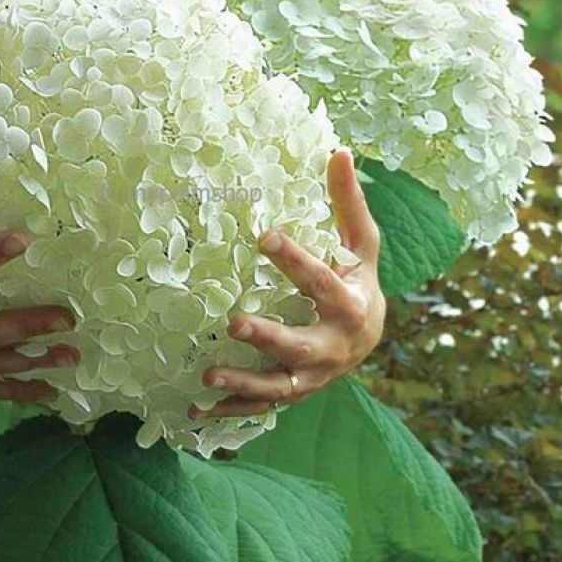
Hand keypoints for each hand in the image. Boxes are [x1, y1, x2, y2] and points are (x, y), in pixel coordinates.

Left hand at [190, 149, 385, 418]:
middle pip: (300, 345)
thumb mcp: (361, 243)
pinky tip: (193, 411)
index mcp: (350, 304)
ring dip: (244, 384)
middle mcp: (333, 347)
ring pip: (279, 385)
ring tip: (207, 377)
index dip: (295, 261)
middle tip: (232, 323)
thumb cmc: (358, 281)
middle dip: (268, 338)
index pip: (322, 282)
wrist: (368, 338)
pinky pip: (261, 407)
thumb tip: (336, 150)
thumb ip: (346, 202)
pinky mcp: (294, 391)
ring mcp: (313, 376)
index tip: (263, 236)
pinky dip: (229, 412)